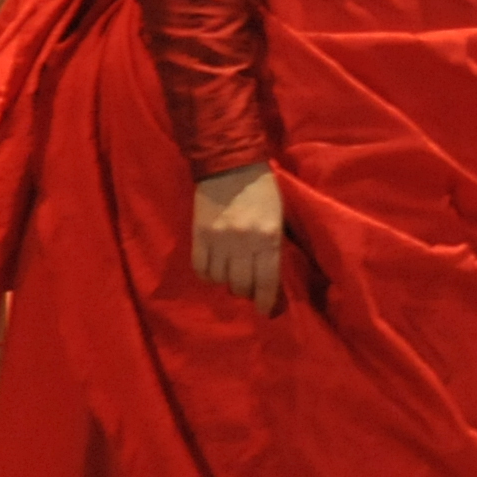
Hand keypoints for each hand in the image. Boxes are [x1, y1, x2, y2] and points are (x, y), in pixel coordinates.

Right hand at [193, 163, 283, 314]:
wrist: (231, 165)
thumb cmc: (262, 191)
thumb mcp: (278, 218)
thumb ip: (273, 246)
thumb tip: (268, 277)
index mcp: (269, 237)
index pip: (267, 281)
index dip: (265, 301)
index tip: (264, 310)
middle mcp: (243, 242)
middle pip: (242, 284)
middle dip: (247, 292)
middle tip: (249, 289)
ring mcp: (219, 240)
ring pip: (220, 279)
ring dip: (227, 282)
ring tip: (231, 275)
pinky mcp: (199, 235)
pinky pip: (201, 268)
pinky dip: (208, 275)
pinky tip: (214, 270)